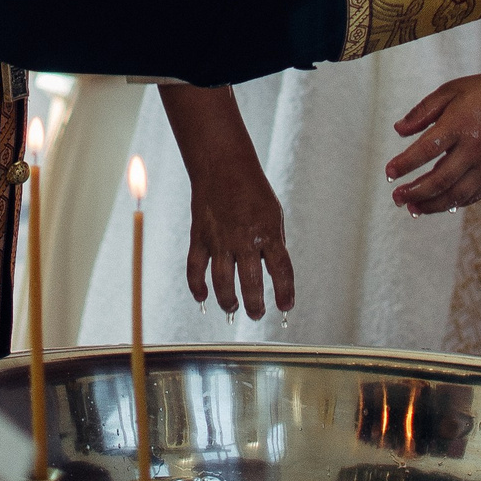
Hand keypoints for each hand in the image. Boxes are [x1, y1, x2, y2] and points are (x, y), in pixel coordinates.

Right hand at [183, 135, 296, 319]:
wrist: (223, 165)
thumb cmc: (253, 191)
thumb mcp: (274, 214)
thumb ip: (273, 243)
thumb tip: (271, 273)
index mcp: (268, 232)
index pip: (281, 271)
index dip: (285, 293)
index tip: (285, 307)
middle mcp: (244, 239)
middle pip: (251, 283)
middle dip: (255, 305)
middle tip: (256, 315)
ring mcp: (220, 239)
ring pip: (222, 281)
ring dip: (227, 301)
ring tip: (232, 307)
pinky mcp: (200, 236)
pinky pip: (195, 268)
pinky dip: (196, 286)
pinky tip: (202, 297)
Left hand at [387, 73, 480, 213]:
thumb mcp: (451, 91)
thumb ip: (423, 111)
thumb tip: (398, 130)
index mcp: (459, 124)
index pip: (425, 150)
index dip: (405, 164)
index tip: (389, 173)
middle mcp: (475, 147)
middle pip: (439, 179)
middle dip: (414, 192)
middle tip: (396, 198)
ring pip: (457, 194)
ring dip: (432, 205)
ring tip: (413, 208)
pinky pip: (475, 195)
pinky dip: (455, 203)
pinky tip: (439, 203)